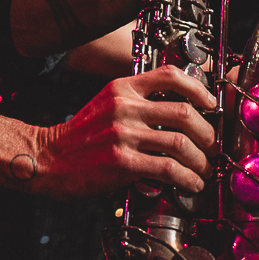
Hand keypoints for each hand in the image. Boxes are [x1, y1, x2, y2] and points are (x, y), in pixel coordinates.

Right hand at [29, 65, 217, 199]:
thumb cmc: (80, 138)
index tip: (211, 105)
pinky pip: (169, 169)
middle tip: (211, 147)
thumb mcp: (107, 105)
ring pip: (182, 143)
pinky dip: (187, 179)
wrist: (47, 159)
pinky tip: (189, 184)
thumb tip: (181, 112)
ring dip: (200, 161)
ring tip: (202, 170)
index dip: (199, 89)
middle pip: (185, 112)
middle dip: (207, 134)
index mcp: (121, 88)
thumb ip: (138, 103)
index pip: (170, 75)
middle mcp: (124, 106)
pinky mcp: (122, 161)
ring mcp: (122, 134)